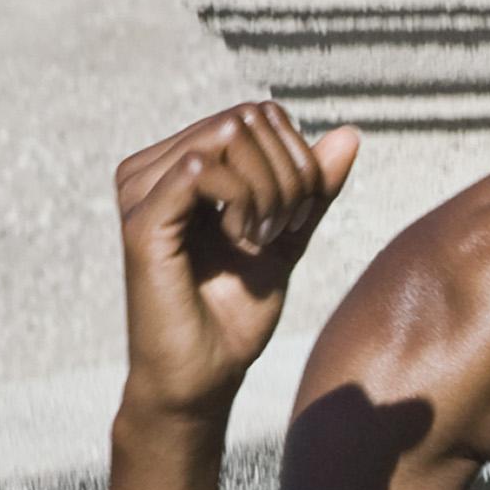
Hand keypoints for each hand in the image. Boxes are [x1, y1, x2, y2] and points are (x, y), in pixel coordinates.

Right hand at [115, 101, 362, 418]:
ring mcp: (141, 190)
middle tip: (281, 229)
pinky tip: (242, 240)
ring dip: (269, 190)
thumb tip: (348, 133)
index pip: (256, 114)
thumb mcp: (289, 237)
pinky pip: (204, 170)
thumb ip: (314, 187)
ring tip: (259, 237)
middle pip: (246, 118)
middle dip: (287, 174)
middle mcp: (152, 167)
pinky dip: (244, 202)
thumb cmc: (236, 311)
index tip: (297, 216)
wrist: (204, 375)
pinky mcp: (141, 219)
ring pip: (229, 136)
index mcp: (181, 164)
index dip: (298, 158)